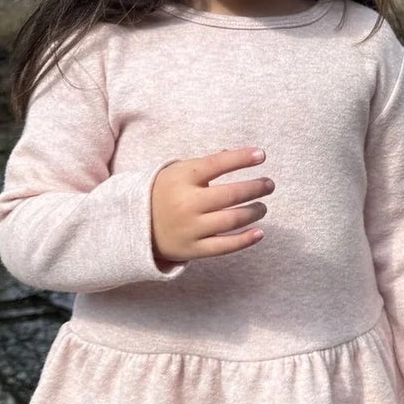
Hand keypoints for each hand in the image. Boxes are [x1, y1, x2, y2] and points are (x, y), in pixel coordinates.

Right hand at [151, 148, 274, 265]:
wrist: (135, 225)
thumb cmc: (164, 192)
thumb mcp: (178, 171)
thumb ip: (206, 164)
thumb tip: (234, 154)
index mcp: (183, 178)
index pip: (218, 164)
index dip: (241, 158)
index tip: (262, 155)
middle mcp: (187, 203)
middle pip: (231, 194)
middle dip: (256, 188)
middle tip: (269, 185)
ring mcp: (191, 227)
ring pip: (232, 220)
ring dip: (254, 212)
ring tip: (263, 207)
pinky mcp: (193, 249)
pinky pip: (224, 246)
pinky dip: (245, 240)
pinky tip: (260, 233)